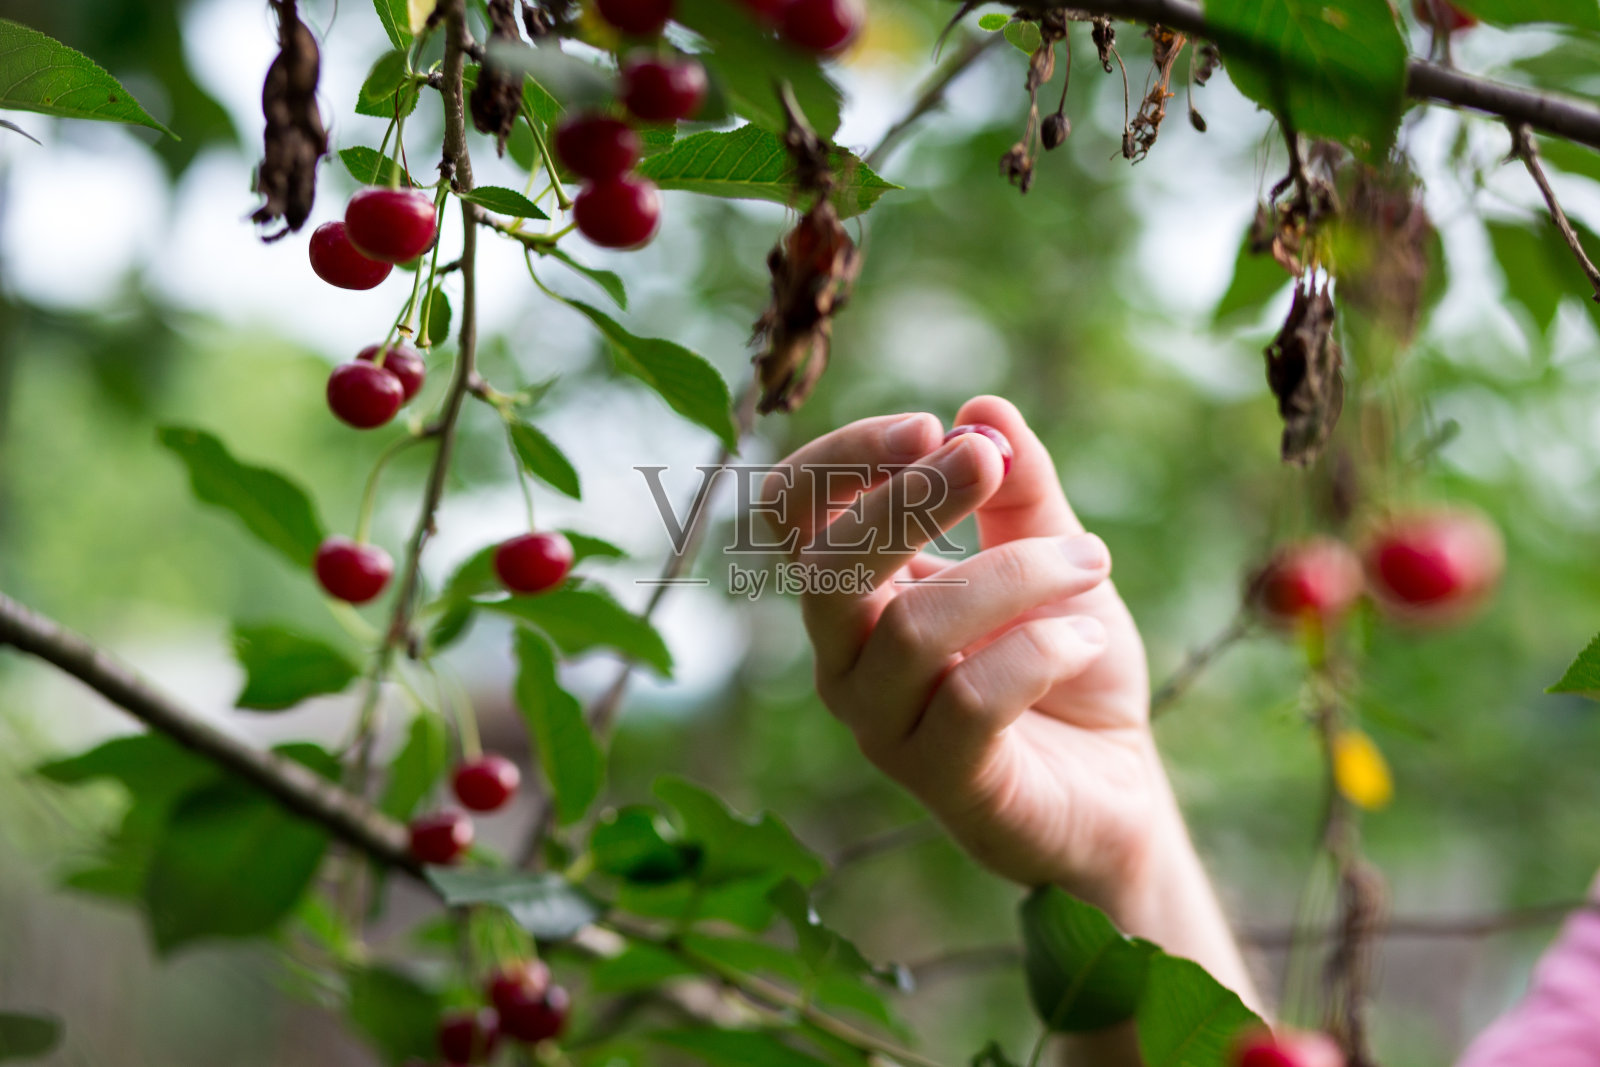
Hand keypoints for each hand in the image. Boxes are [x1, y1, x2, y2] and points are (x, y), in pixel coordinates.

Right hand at [768, 396, 1168, 905]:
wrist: (1115, 786)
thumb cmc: (1066, 662)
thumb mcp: (1055, 554)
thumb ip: (1022, 489)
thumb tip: (982, 410)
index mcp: (857, 592)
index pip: (795, 513)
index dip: (842, 460)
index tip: (931, 427)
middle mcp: (846, 659)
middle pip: (828, 568)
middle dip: (909, 500)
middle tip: (989, 461)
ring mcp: (884, 727)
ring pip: (912, 629)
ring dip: (1012, 575)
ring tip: (1091, 562)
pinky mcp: (941, 782)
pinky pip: (971, 699)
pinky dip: (1041, 650)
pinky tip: (1087, 638)